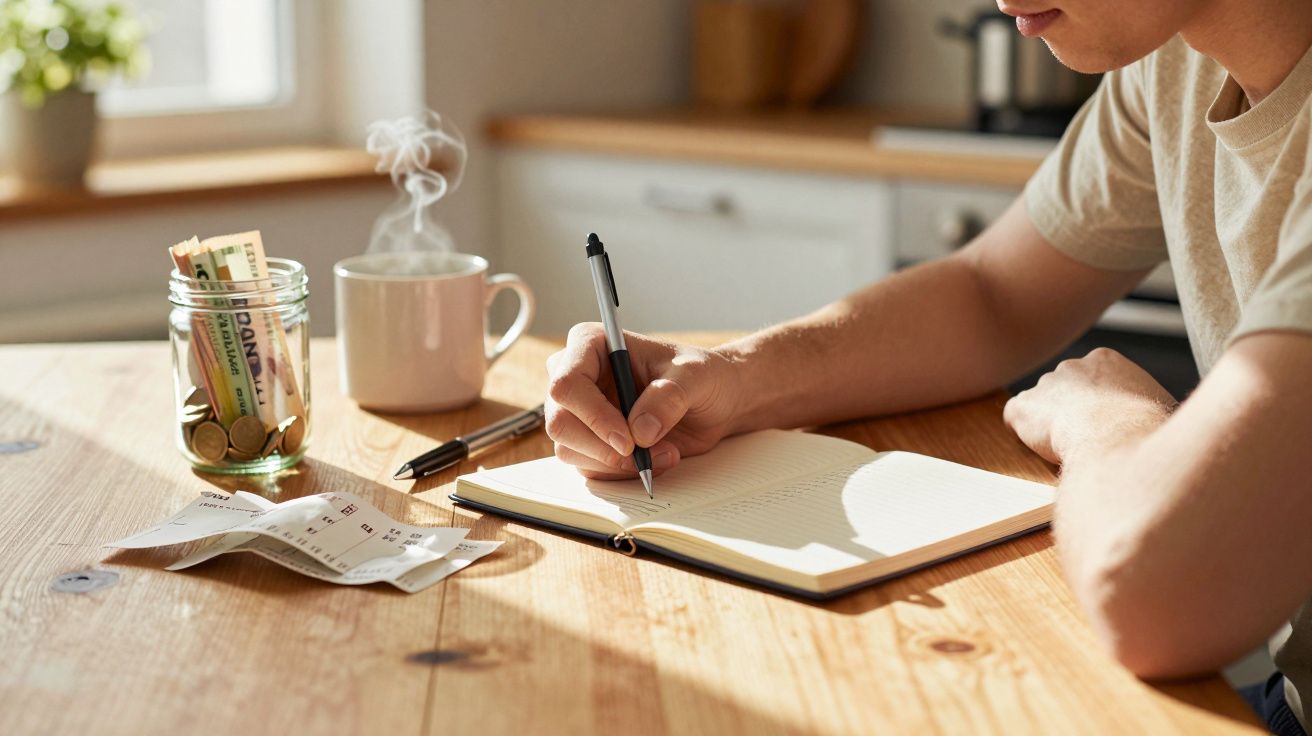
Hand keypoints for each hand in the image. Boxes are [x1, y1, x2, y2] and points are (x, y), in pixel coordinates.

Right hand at [545, 324, 742, 479]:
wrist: (713, 402)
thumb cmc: (701, 376)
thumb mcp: (695, 376)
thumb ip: (669, 397)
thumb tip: (640, 432)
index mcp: (591, 345)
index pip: (567, 383)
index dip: (592, 415)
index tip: (628, 440)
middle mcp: (578, 377)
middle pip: (559, 422)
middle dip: (602, 448)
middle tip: (642, 455)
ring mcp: (580, 412)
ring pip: (570, 450)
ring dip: (617, 464)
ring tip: (665, 453)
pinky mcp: (590, 441)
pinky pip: (589, 468)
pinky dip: (622, 473)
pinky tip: (655, 459)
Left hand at [1004, 348, 1176, 465]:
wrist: (1117, 437)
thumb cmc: (1147, 427)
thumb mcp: (1160, 404)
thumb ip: (1147, 402)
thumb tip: (1162, 416)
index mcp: (1105, 360)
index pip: (1095, 378)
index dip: (1098, 404)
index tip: (1104, 423)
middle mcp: (1070, 367)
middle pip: (1066, 388)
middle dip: (1072, 410)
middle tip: (1086, 437)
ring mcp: (1044, 385)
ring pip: (1041, 405)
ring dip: (1049, 424)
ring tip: (1069, 446)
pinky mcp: (1022, 407)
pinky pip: (1016, 418)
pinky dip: (1024, 434)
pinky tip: (1043, 448)